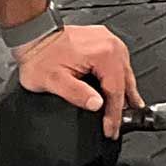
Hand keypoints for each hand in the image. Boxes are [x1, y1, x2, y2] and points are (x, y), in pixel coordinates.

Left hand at [14, 22, 141, 142]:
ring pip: (124, 69)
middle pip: (124, 79)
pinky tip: (119, 84)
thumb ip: (77, 94)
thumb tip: (97, 105)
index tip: (111, 129)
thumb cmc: (40, 56)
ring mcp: (107, 40)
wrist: (34, 36)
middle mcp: (110, 44)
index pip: (115, 90)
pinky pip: (117, 61)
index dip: (114, 113)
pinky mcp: (101, 40)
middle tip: (125, 122)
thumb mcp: (55, 81)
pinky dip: (119, 76)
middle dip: (126, 103)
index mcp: (103, 53)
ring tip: (131, 106)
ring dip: (125, 89)